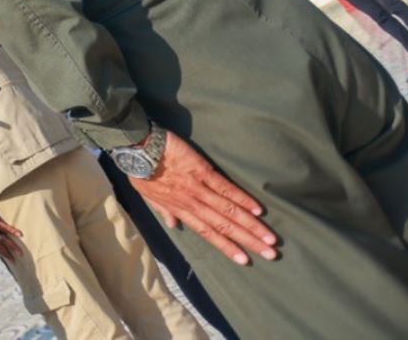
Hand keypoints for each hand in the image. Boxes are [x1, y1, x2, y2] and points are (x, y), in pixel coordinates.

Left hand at [130, 131, 277, 265]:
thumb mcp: (146, 195)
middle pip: (224, 225)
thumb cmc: (139, 170)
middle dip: (248, 241)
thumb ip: (162, 210)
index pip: (207, 233)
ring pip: (228, 210)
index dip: (226, 247)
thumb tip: (174, 226)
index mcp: (178, 209)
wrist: (136, 146)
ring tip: (269, 237)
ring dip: (251, 225)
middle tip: (270, 254)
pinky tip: (258, 209)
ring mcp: (198, 187)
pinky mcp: (202, 170)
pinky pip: (225, 187)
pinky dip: (242, 198)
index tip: (244, 260)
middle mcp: (192, 202)